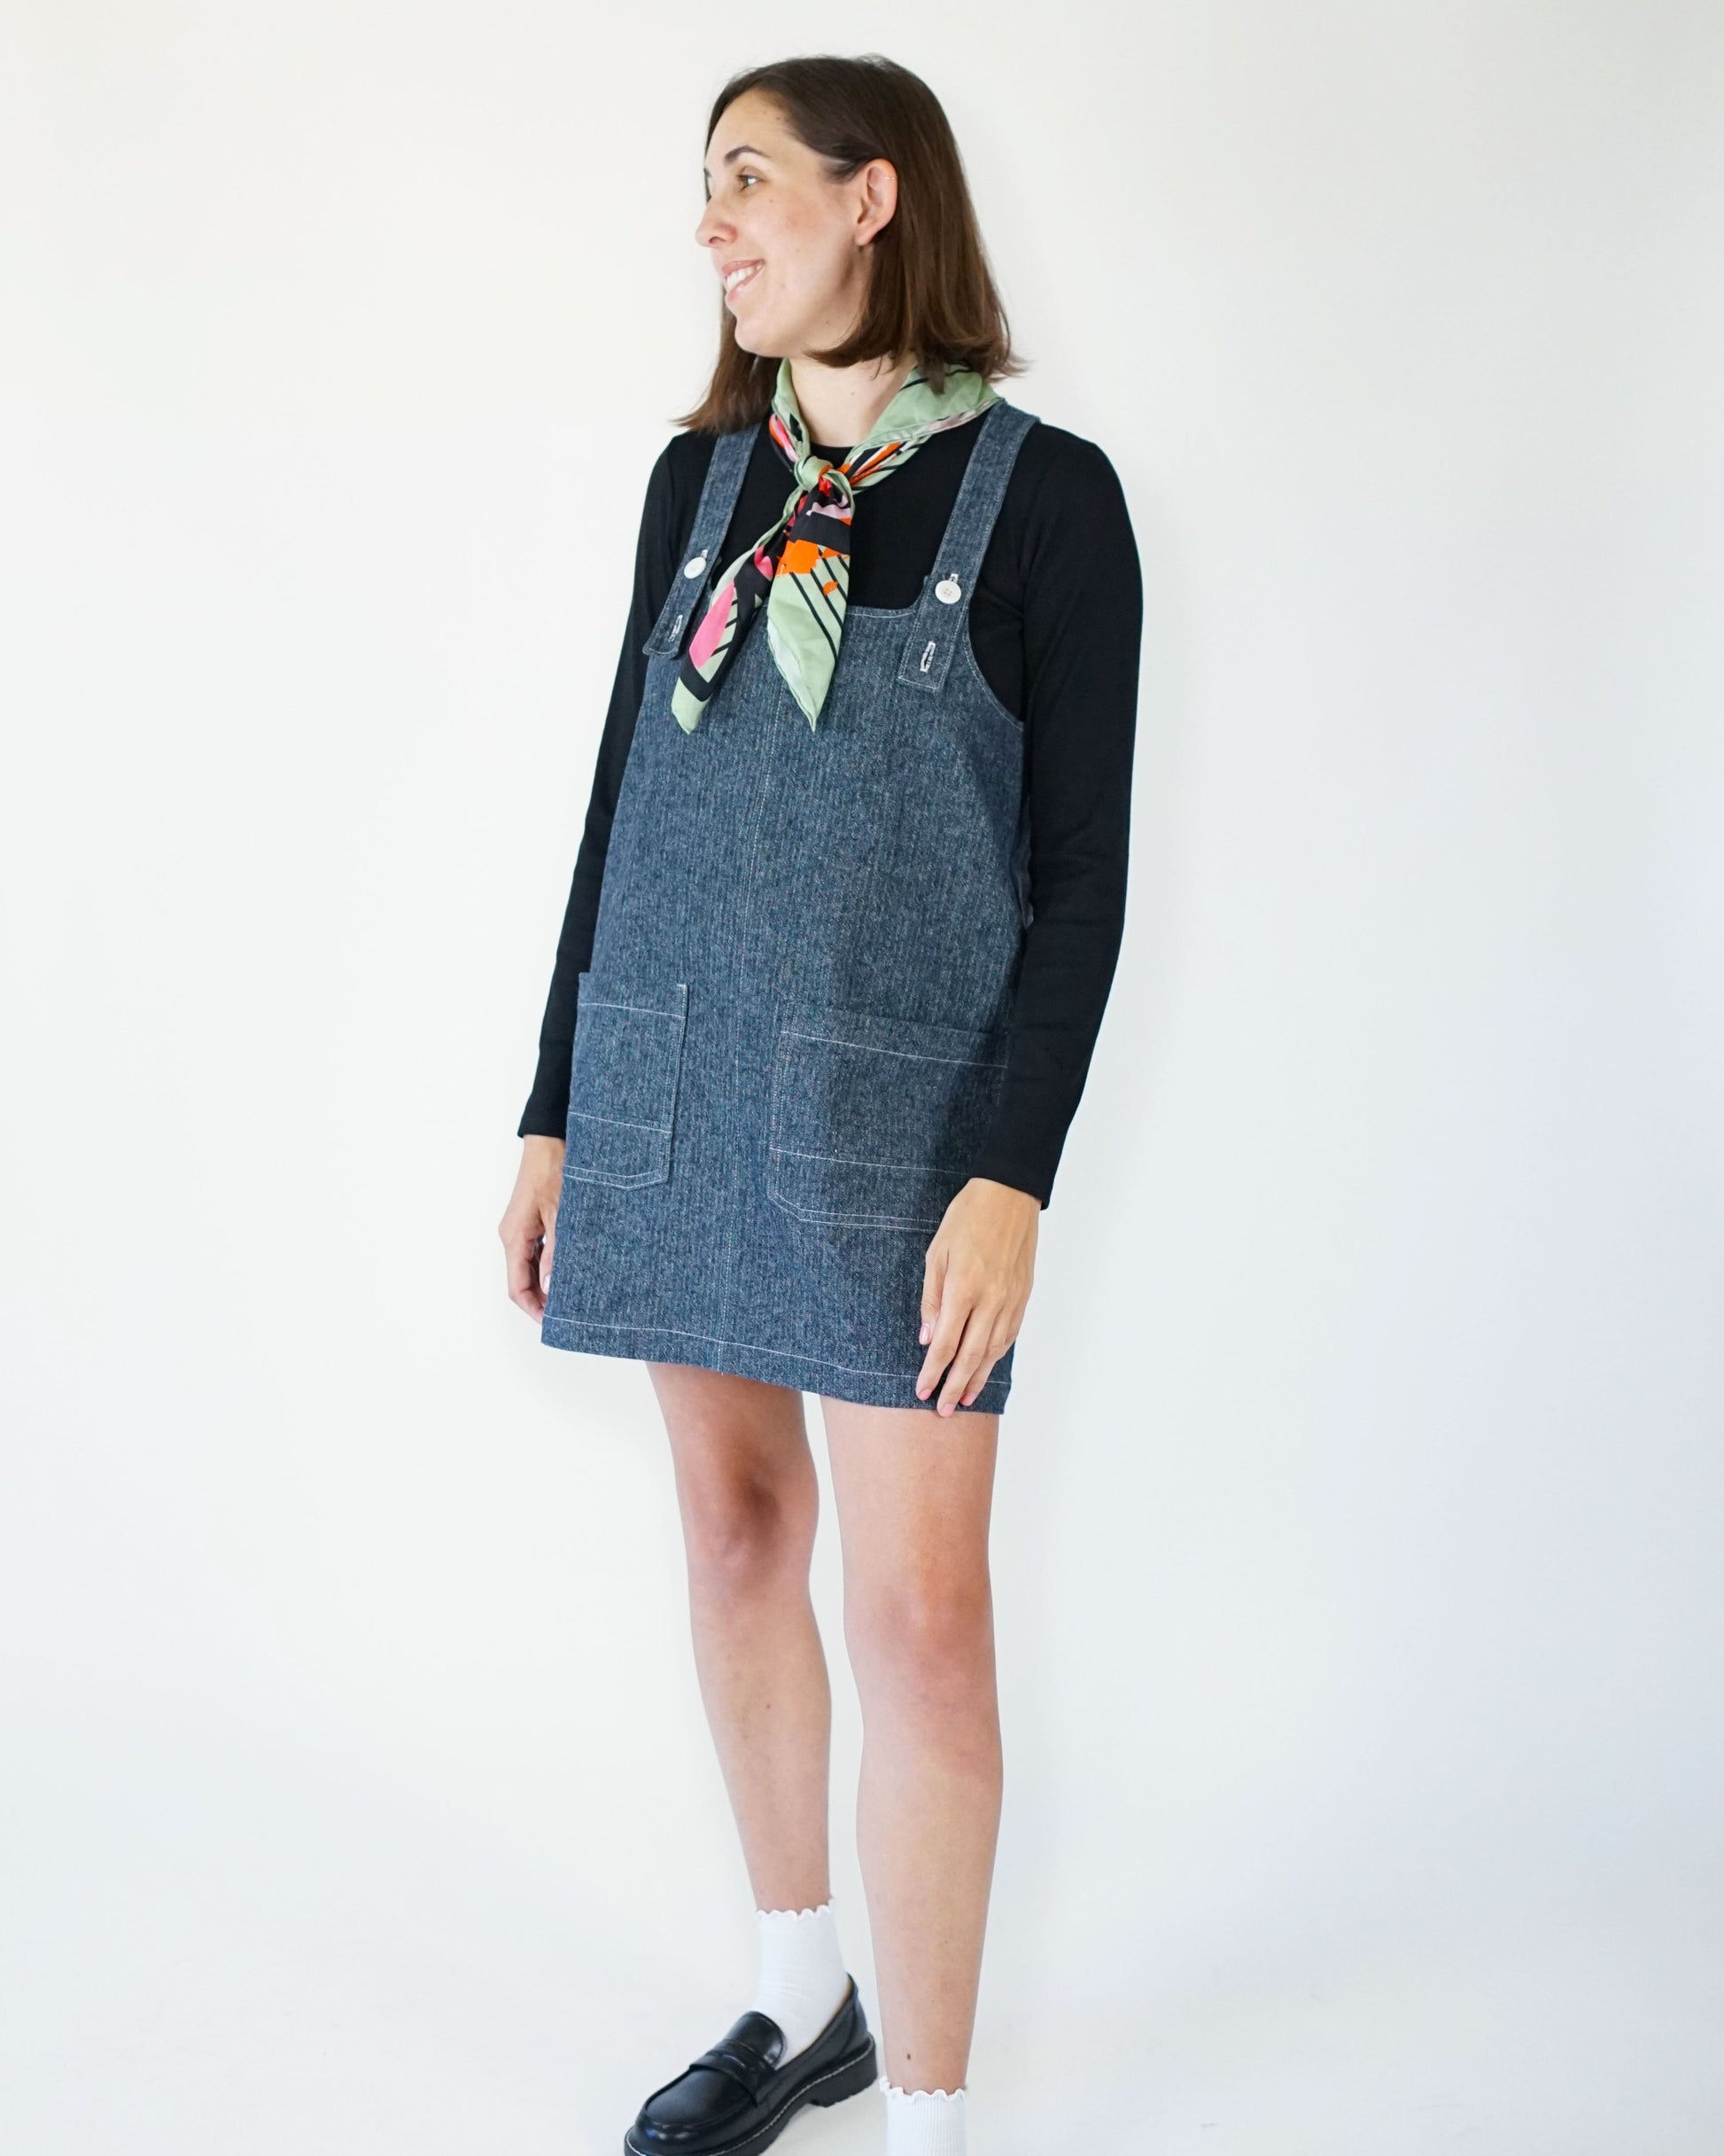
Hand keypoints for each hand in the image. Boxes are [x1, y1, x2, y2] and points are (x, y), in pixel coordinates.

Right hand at [500, 1135, 565, 1319]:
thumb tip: (552, 1286)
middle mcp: (512, 1236)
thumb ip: (557, 1252)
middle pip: (521, 1281)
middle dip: (540, 1301)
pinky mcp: (530, 1221)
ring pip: (528, 1268)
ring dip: (545, 1284)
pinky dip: (548, 1267)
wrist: (550, 1141)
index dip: (533, 1308)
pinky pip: (535, 1252)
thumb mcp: (561, 1215)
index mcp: (514, 1237)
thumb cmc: (554, 1170)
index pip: (517, 1286)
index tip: (552, 1323)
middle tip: (566, 1315)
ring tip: (570, 1297)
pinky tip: (566, 1272)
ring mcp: (520, 1229)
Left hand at [915, 1176, 1039, 1413]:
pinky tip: (986, 1368)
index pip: (944, 1344)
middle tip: (943, 1410)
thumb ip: (931, 1299)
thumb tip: (926, 1338)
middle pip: (969, 1357)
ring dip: (977, 1378)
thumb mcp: (935, 1254)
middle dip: (954, 1387)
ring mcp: (1010, 1300)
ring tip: (965, 1399)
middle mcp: (990, 1300)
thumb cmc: (966, 1219)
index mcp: (963, 1289)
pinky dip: (996, 1357)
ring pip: (993, 1352)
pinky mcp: (1023, 1296)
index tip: (922, 1391)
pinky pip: (1009, 1335)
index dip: (932, 1372)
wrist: (1009, 1196)